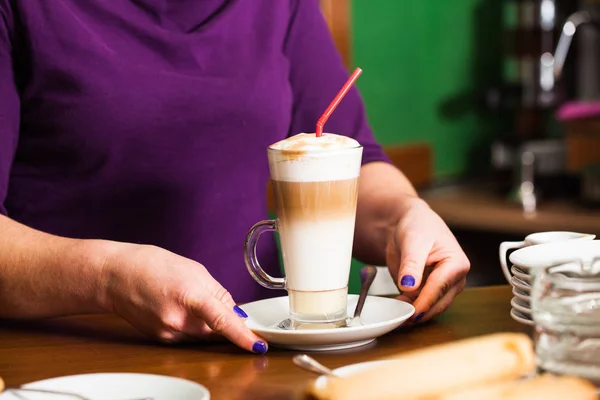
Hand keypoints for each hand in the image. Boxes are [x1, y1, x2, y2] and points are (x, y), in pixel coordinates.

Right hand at [100, 243, 266, 352]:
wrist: (115, 276)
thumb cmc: (152, 266)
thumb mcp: (195, 270)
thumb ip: (219, 294)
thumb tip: (236, 315)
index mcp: (190, 296)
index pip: (223, 321)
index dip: (242, 336)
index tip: (258, 346)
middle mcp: (178, 320)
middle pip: (216, 330)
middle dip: (222, 320)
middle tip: (209, 299)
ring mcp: (168, 333)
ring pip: (203, 335)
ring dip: (205, 322)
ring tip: (185, 298)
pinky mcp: (162, 340)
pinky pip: (188, 337)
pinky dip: (191, 325)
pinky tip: (177, 307)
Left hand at [386, 197, 469, 322]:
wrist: (409, 225)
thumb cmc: (417, 226)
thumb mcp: (413, 241)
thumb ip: (412, 264)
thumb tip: (409, 286)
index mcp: (457, 264)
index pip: (441, 287)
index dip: (425, 301)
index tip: (412, 312)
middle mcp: (453, 279)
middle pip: (438, 303)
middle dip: (420, 312)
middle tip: (401, 318)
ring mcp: (441, 288)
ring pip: (430, 308)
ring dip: (413, 314)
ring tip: (395, 316)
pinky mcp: (428, 293)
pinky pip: (419, 306)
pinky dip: (408, 309)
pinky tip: (395, 310)